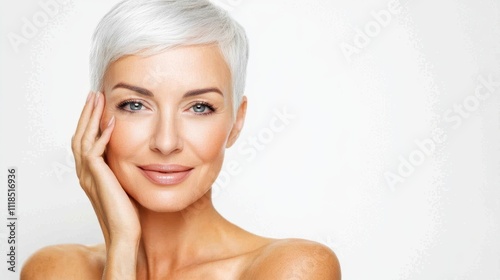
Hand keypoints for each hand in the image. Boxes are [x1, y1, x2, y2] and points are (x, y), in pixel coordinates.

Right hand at [71, 91, 140, 244]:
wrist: (125, 233)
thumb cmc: (128, 213)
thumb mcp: (123, 184)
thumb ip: (121, 169)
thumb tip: (133, 156)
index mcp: (90, 174)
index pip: (84, 142)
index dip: (89, 123)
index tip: (98, 106)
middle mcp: (85, 173)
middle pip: (79, 136)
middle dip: (86, 114)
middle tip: (94, 94)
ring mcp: (88, 176)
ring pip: (83, 139)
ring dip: (90, 117)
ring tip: (98, 98)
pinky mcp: (97, 179)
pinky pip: (94, 151)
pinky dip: (103, 135)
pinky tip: (112, 121)